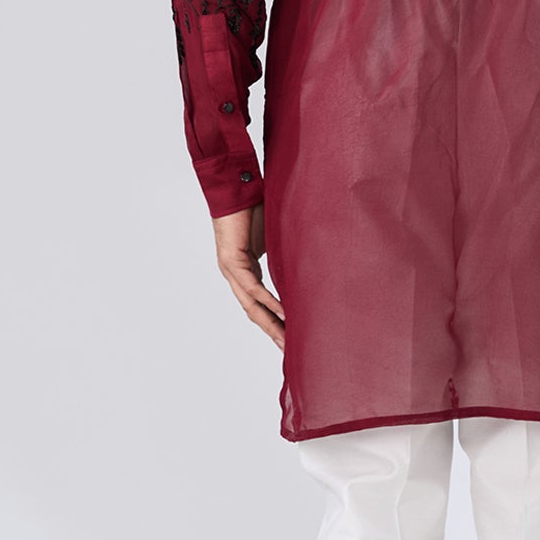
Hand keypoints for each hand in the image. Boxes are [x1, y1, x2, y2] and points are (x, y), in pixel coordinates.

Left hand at [211, 201, 285, 349]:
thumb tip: (308, 262)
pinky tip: (282, 314)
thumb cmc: (256, 207)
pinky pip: (252, 287)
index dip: (274, 323)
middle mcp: (236, 275)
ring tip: (286, 341)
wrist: (237, 188)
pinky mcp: (232, 260)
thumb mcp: (275, 238)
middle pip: (255, 313)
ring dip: (270, 324)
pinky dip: (268, 302)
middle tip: (289, 351)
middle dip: (273, 332)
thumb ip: (285, 255)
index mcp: (246, 271)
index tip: (290, 339)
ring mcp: (232, 270)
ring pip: (252, 305)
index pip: (260, 305)